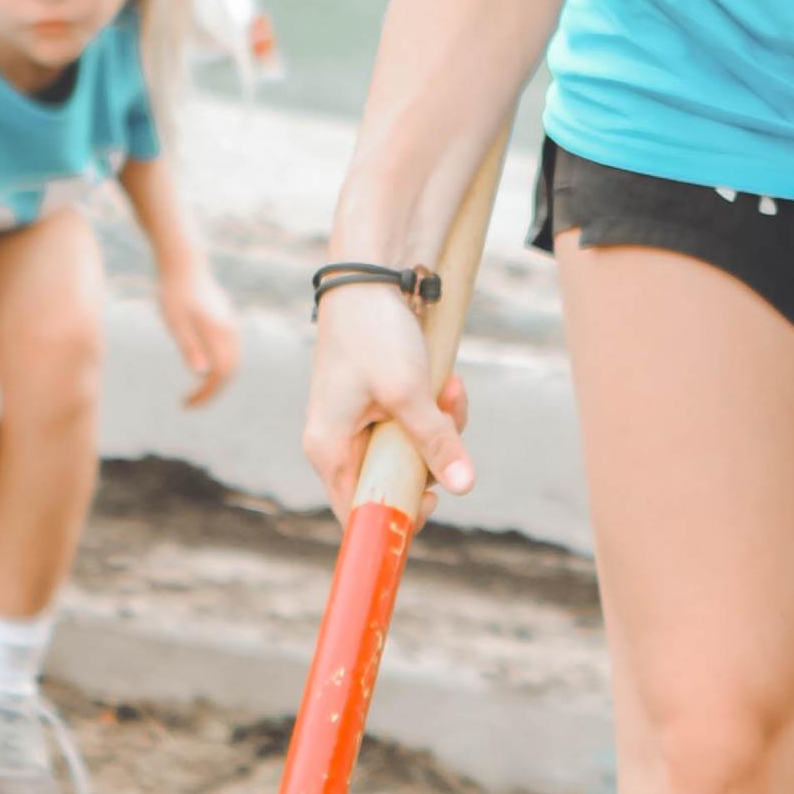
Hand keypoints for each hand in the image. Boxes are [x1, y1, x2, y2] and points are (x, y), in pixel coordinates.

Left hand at [158, 263, 240, 406]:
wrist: (183, 262)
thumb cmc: (174, 293)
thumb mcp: (175, 323)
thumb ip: (189, 347)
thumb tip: (201, 375)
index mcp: (219, 333)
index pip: (220, 374)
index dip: (205, 394)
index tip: (186, 404)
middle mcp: (230, 330)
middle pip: (230, 371)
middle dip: (212, 391)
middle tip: (189, 402)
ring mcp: (230, 324)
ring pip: (232, 360)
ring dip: (217, 378)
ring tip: (196, 389)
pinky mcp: (226, 319)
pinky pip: (229, 349)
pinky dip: (219, 364)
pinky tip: (202, 366)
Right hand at [303, 283, 473, 521]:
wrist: (369, 277)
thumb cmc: (374, 333)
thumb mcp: (407, 392)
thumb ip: (435, 440)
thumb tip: (463, 486)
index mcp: (330, 449)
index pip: (357, 514)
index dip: (396, 517)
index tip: (435, 498)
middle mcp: (339, 443)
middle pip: (395, 482)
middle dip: (433, 456)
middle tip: (449, 421)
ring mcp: (360, 424)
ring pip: (413, 451)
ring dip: (443, 427)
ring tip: (451, 389)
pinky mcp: (381, 405)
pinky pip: (417, 425)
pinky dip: (437, 409)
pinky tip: (448, 381)